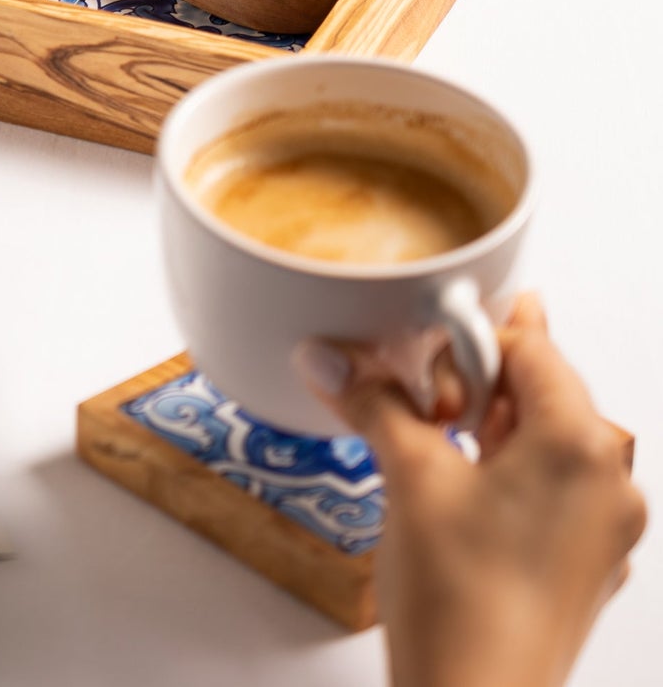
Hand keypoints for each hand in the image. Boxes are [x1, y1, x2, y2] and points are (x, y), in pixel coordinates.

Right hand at [296, 294, 644, 686]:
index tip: (415, 351)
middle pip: (540, 388)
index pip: (529, 344)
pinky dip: (500, 469)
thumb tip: (333, 357)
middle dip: (473, 380)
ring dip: (483, 422)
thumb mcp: (408, 473)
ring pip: (542, 439)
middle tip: (418, 393)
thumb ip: (373, 399)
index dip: (465, 341)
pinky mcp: (582, 563)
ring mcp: (602, 529)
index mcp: (582, 444)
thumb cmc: (462, 600)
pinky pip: (546, 487)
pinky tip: (453, 482)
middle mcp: (609, 481)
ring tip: (429, 432)